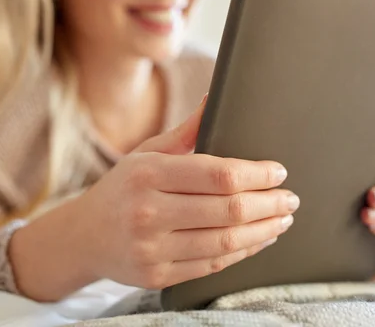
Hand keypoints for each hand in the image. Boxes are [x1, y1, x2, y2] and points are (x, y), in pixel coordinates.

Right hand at [75, 97, 299, 289]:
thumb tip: (215, 98)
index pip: (218, 174)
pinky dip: (243, 253)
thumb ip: (185, 131)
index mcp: (148, 174)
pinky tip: (258, 240)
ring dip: (263, 231)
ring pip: (225, 242)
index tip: (278, 172)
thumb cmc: (122, 188)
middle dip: (269, 204)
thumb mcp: (146, 154)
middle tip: (290, 199)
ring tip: (282, 220)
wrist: (84, 235)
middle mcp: (148, 212)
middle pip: (228, 210)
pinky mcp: (157, 276)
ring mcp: (151, 248)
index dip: (257, 174)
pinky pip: (212, 266)